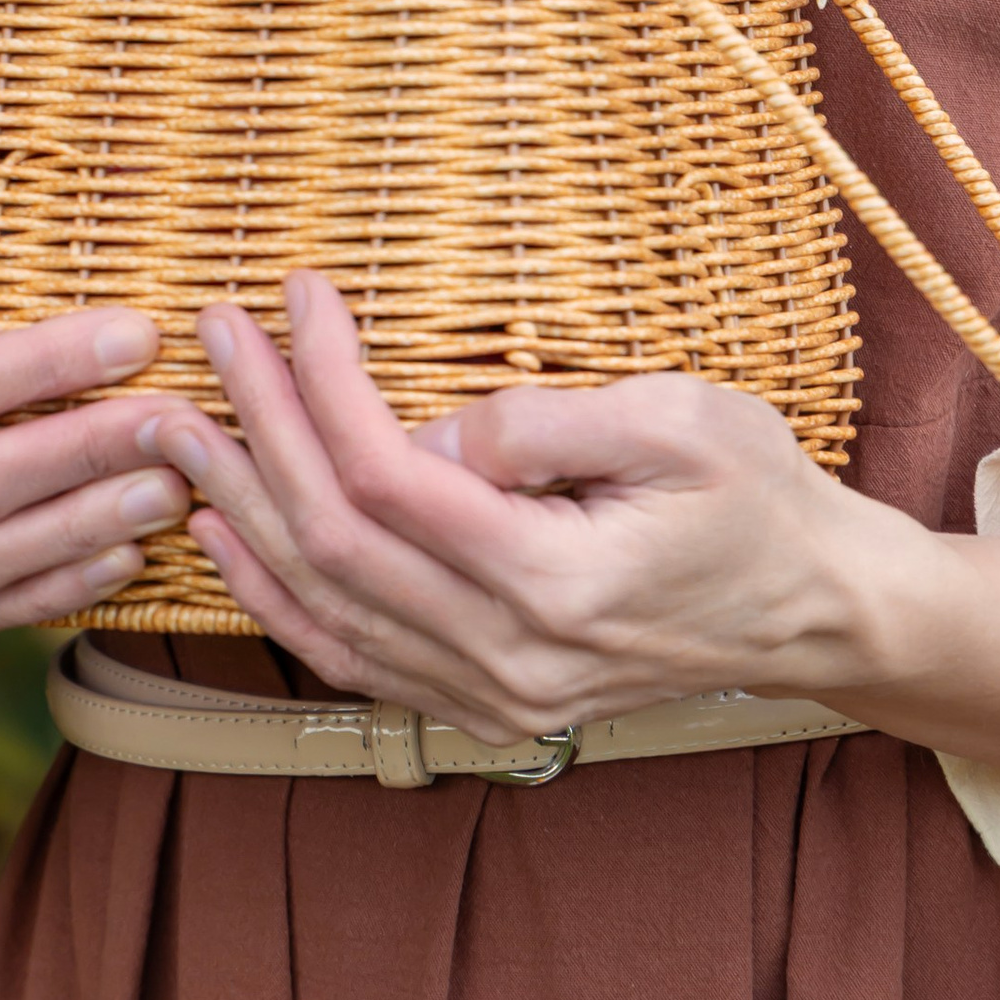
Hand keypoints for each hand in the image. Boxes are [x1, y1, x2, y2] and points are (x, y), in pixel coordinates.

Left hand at [143, 277, 999, 801]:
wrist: (819, 615)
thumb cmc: (762, 496)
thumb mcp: (678, 420)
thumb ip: (544, 426)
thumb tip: (428, 433)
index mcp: (556, 584)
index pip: (391, 478)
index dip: (325, 382)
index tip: (297, 294)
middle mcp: (509, 661)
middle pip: (335, 543)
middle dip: (258, 430)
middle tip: (210, 337)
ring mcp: (493, 699)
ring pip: (324, 608)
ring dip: (241, 511)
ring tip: (180, 427)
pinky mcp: (486, 706)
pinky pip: (351, 659)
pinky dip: (275, 598)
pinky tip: (228, 541)